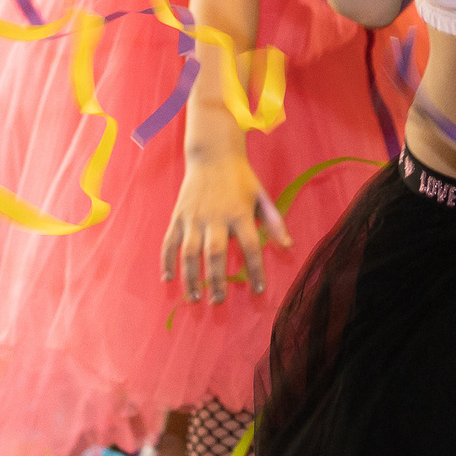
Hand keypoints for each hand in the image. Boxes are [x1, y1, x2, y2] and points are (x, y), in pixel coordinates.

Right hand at [160, 140, 290, 303]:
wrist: (212, 153)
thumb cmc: (241, 178)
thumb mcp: (262, 196)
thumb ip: (275, 222)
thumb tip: (289, 246)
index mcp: (240, 213)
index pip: (250, 247)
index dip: (255, 270)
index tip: (259, 290)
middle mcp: (216, 217)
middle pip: (216, 254)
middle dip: (216, 280)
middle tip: (218, 302)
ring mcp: (194, 218)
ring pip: (190, 253)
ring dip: (191, 278)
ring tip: (194, 298)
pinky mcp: (178, 216)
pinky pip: (169, 242)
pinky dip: (166, 261)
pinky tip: (168, 279)